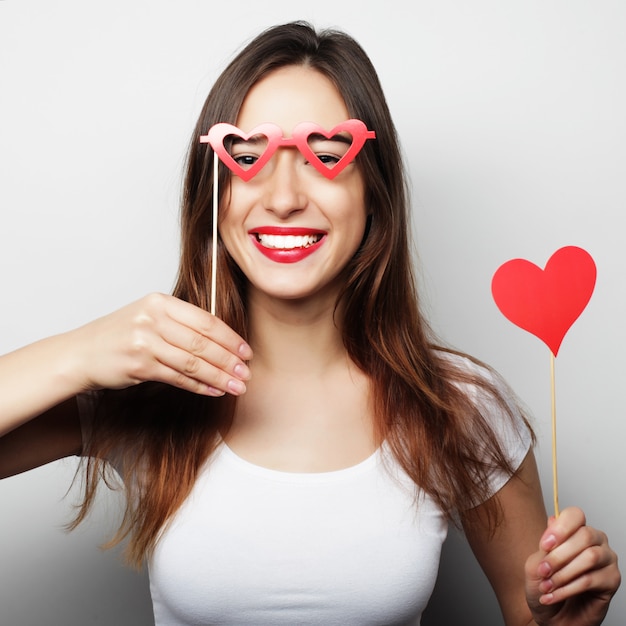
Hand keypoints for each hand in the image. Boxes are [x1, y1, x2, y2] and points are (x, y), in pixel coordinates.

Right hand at [69, 293, 251, 396]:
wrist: (80, 353)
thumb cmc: (119, 336)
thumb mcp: (149, 317)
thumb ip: (181, 323)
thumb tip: (223, 340)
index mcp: (160, 302)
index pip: (205, 320)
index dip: (230, 337)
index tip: (246, 351)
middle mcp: (153, 319)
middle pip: (202, 342)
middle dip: (229, 360)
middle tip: (246, 372)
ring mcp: (144, 342)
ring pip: (193, 362)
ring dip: (219, 376)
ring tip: (237, 386)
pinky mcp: (139, 365)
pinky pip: (178, 378)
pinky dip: (199, 386)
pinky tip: (215, 390)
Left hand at [525, 506, 620, 625]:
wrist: (551, 615)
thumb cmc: (544, 585)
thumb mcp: (536, 563)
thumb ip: (545, 545)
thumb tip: (553, 520)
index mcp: (575, 530)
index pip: (575, 515)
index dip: (560, 528)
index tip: (544, 545)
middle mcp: (595, 541)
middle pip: (585, 536)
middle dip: (559, 555)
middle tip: (543, 570)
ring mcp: (606, 560)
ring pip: (590, 557)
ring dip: (564, 573)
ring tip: (547, 586)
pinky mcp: (612, 581)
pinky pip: (591, 580)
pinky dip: (568, 589)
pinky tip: (553, 596)